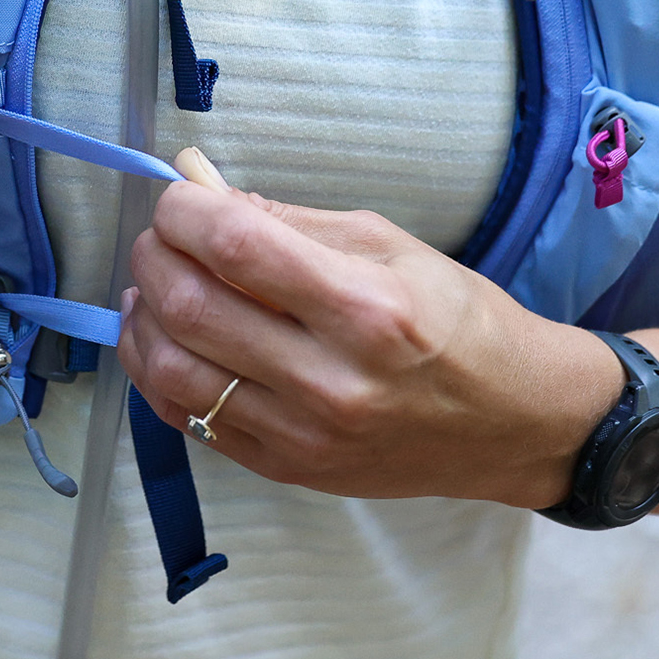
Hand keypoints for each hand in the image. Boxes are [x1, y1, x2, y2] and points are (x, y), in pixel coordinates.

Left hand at [119, 151, 623, 505]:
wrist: (513, 424)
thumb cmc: (460, 323)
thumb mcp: (391, 246)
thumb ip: (290, 219)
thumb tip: (204, 190)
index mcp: (366, 308)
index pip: (235, 246)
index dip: (184, 210)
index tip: (178, 194)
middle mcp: (331, 379)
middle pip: (191, 305)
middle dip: (155, 253)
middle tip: (162, 234)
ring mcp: (305, 434)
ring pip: (173, 369)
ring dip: (144, 314)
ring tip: (153, 284)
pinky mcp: (288, 468)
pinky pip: (188, 420)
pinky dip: (159, 371)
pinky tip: (166, 338)